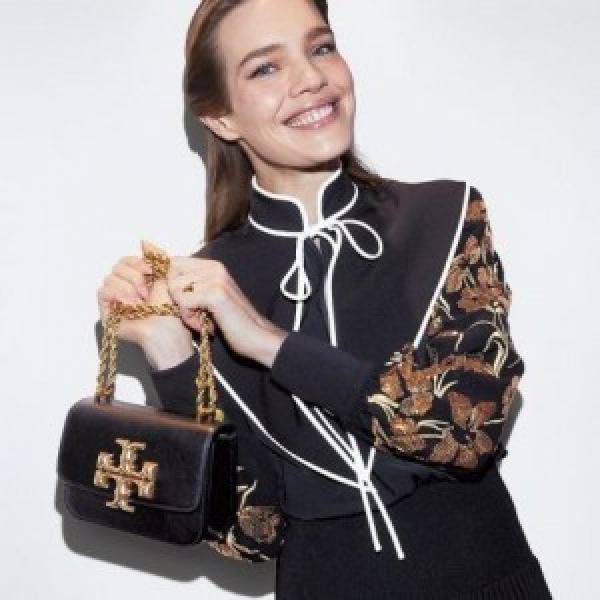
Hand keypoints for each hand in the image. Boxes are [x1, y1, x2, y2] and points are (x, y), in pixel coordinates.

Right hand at [96, 240, 189, 347]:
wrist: (166, 328)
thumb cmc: (169, 307)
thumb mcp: (166, 276)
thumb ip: (156, 256)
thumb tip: (142, 241)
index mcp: (137, 279)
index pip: (126, 260)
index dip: (138, 263)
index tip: (152, 272)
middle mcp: (124, 288)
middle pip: (117, 266)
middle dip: (135, 277)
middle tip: (148, 292)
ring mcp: (114, 300)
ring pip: (110, 278)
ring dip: (129, 288)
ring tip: (141, 302)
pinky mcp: (107, 312)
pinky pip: (103, 291)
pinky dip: (119, 295)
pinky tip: (130, 304)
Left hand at [166, 253, 287, 366]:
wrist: (258, 336)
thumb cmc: (233, 321)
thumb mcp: (211, 298)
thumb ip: (194, 285)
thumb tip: (166, 281)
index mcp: (213, 266)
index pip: (174, 262)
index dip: (171, 283)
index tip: (184, 303)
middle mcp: (214, 267)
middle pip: (171, 275)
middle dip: (176, 298)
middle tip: (195, 314)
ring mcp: (215, 279)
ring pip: (175, 289)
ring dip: (184, 310)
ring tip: (201, 320)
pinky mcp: (215, 294)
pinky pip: (183, 301)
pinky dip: (189, 318)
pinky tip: (204, 325)